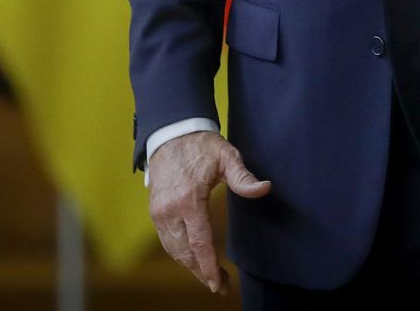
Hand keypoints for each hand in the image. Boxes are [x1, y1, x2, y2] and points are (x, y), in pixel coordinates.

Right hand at [147, 131, 270, 293]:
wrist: (171, 134)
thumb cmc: (202, 146)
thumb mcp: (227, 156)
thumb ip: (243, 177)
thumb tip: (264, 188)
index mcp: (189, 200)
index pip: (199, 242)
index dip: (209, 266)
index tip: (219, 283)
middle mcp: (170, 210)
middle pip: (185, 252)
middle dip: (202, 272)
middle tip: (221, 285)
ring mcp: (159, 213)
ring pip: (174, 250)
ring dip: (191, 266)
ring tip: (210, 277)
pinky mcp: (155, 212)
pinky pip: (167, 241)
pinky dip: (180, 254)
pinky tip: (193, 259)